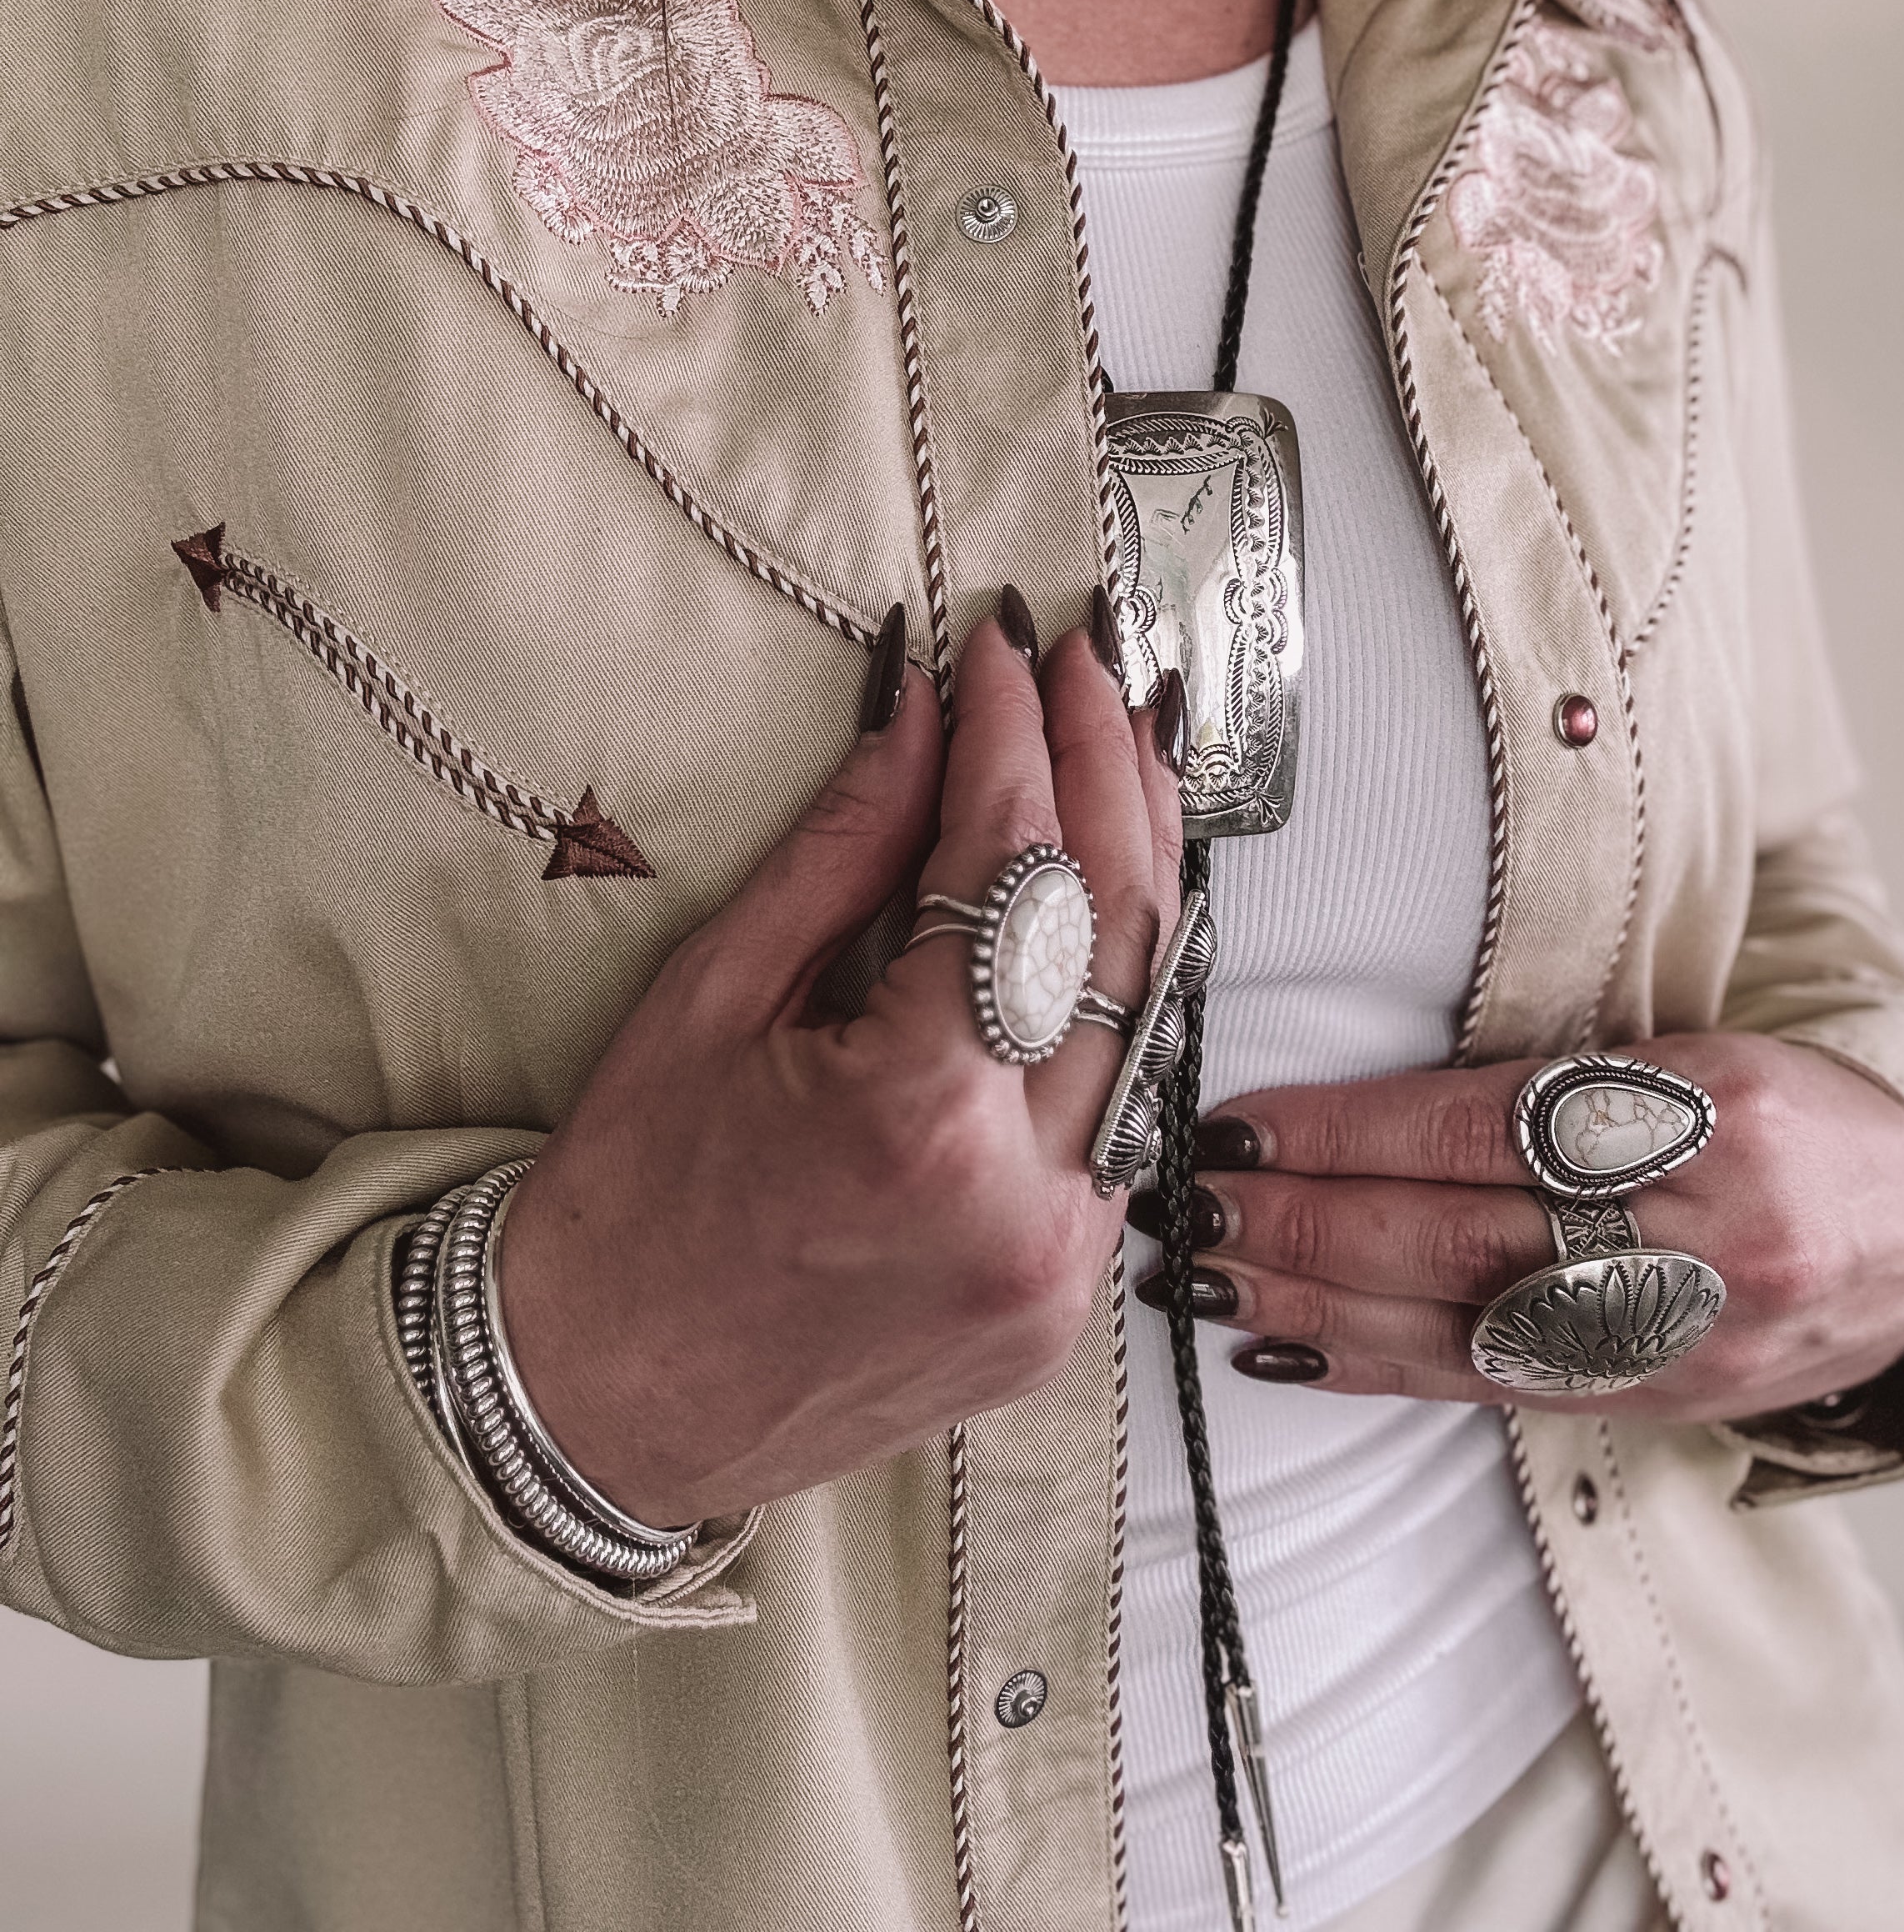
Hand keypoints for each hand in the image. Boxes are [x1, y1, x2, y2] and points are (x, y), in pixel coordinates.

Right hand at [501, 602, 1182, 1527]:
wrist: (596, 1412)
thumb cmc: (624, 1210)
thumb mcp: (709, 1001)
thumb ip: (843, 854)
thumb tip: (923, 718)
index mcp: (916, 1119)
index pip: (1011, 874)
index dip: (1013, 738)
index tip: (998, 646)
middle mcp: (1021, 1200)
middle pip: (1123, 935)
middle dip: (1110, 774)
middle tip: (1085, 667)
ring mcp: (1060, 1266)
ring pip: (1152, 1021)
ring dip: (1141, 872)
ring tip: (1118, 750)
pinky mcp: (1065, 1303)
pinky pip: (1123, 1112)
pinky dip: (1120, 993)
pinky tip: (1105, 904)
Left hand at [1133, 1033, 1903, 1417]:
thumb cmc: (1800, 1120)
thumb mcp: (1697, 1057)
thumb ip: (1551, 1085)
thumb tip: (1365, 1109)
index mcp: (1700, 1115)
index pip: (1477, 1125)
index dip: (1343, 1131)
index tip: (1236, 1127)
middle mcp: (1692, 1233)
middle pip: (1453, 1234)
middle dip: (1300, 1225)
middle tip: (1188, 1210)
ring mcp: (1675, 1333)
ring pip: (1459, 1324)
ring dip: (1312, 1306)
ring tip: (1205, 1282)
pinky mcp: (1655, 1401)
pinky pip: (1493, 1386)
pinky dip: (1379, 1370)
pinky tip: (1291, 1356)